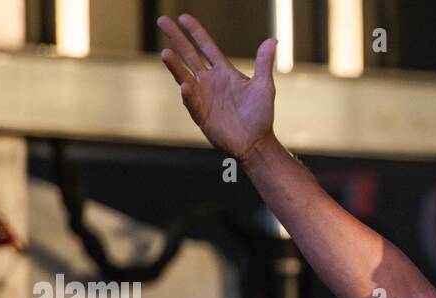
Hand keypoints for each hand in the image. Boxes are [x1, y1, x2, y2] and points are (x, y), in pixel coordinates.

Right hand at [158, 14, 277, 162]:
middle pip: (189, 55)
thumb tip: (273, 41)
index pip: (206, 47)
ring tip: (165, 53)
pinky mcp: (200, 114)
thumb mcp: (263, 86)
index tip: (183, 17)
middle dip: (176, 39)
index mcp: (224, 72)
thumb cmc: (261, 115)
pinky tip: (185, 85)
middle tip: (162, 21)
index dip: (196, 32)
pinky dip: (188, 94)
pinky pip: (191, 101)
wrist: (256, 142)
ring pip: (184, 76)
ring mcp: (203, 97)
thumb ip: (264, 63)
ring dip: (174, 65)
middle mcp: (210, 81)